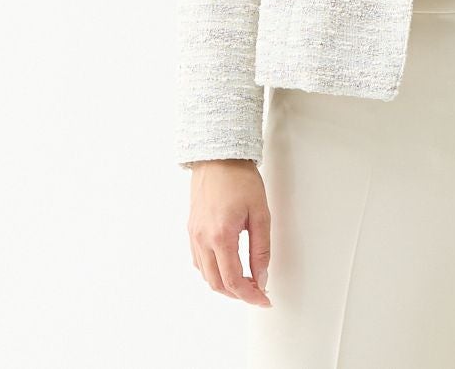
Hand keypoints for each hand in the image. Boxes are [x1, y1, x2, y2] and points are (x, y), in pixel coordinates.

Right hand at [187, 160, 271, 306]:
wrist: (218, 156)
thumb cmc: (240, 179)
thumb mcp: (260, 213)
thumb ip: (261, 249)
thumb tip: (262, 277)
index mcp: (221, 236)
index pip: (234, 281)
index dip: (250, 296)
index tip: (264, 299)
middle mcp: (202, 239)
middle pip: (217, 284)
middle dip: (238, 293)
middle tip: (257, 291)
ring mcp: (194, 235)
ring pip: (206, 275)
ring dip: (225, 284)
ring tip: (246, 280)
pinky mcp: (191, 229)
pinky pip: (199, 261)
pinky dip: (213, 271)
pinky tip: (227, 265)